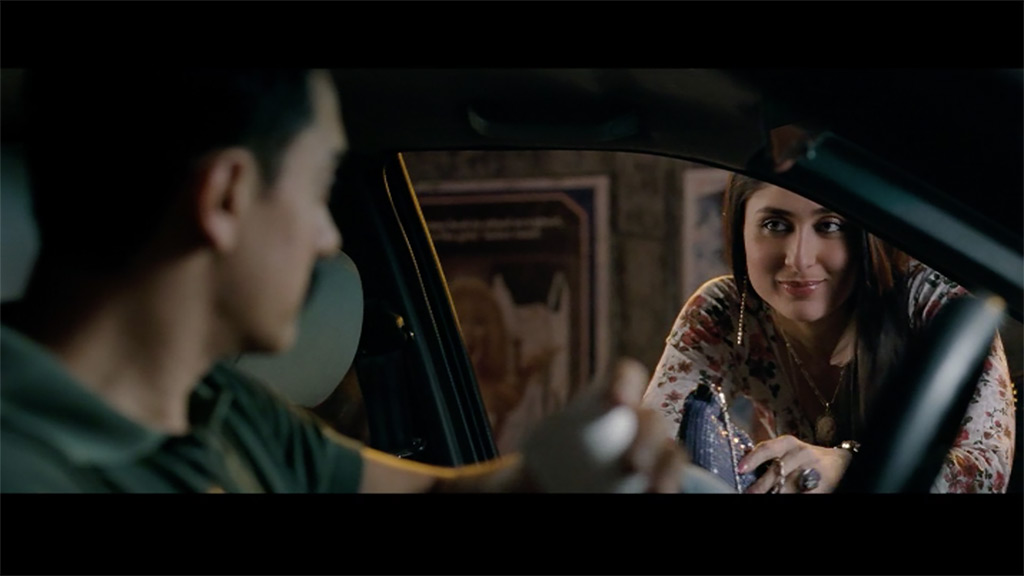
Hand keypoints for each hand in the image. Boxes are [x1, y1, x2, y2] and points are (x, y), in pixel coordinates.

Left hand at [521, 357, 686, 492]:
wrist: (555, 480)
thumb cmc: (551, 456)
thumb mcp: (545, 441)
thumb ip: (555, 438)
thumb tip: (543, 455)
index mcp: (613, 398)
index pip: (627, 376)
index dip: (626, 383)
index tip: (617, 402)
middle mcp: (639, 420)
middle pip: (652, 420)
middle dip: (648, 437)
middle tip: (633, 464)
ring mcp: (654, 449)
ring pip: (672, 452)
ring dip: (667, 468)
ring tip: (657, 489)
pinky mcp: (659, 474)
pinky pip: (669, 479)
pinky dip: (666, 487)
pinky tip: (657, 497)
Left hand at [737, 435, 851, 493]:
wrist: (840, 463)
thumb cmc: (805, 458)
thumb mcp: (788, 450)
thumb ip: (769, 455)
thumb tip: (744, 463)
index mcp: (789, 443)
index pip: (768, 448)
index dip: (753, 458)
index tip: (740, 469)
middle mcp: (801, 453)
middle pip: (776, 472)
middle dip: (761, 486)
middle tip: (749, 493)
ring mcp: (812, 469)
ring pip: (787, 487)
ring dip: (775, 493)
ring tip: (768, 496)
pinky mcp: (821, 485)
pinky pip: (802, 495)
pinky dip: (792, 497)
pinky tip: (784, 497)